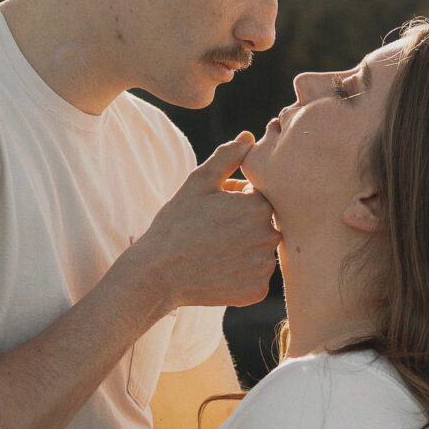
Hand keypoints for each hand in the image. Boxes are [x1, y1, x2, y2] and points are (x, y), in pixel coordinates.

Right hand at [129, 133, 278, 311]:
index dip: (236, 199)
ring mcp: (264, 266)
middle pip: (264, 224)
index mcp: (259, 205)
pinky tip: (217, 270)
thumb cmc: (176, 223)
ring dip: (245, 249)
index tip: (215, 210)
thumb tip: (249, 137)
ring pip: (261, 251)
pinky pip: (256, 277)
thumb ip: (228, 157)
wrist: (158, 273)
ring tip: (214, 252)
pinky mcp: (257, 291)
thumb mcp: (199, 182)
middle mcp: (269, 236)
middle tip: (212, 232)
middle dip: (244, 224)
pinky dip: (241, 274)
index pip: (260, 196)